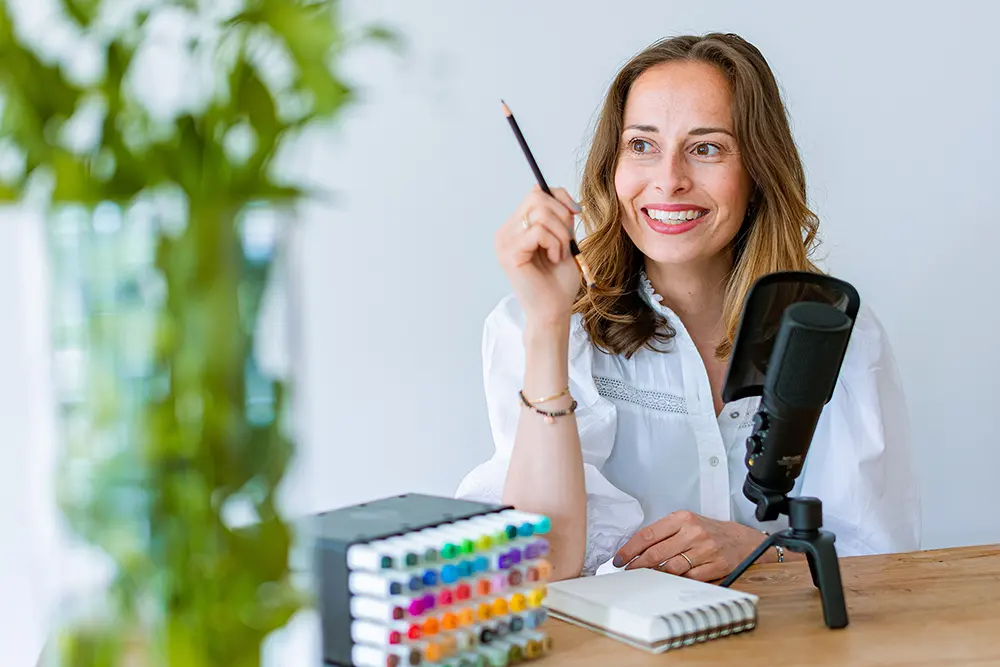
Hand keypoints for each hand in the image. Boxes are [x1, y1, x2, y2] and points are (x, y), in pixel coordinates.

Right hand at [495, 185, 582, 326]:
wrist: (554, 310)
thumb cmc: (558, 281)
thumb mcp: (563, 241)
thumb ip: (560, 218)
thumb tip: (562, 196)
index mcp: (516, 228)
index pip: (535, 193)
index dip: (559, 197)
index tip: (575, 213)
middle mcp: (505, 232)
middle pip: (537, 198)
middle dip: (562, 216)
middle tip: (566, 241)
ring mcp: (504, 242)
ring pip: (540, 214)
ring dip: (560, 235)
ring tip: (559, 255)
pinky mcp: (509, 253)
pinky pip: (538, 231)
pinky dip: (554, 244)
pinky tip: (554, 259)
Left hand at [612, 510, 768, 581]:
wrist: (742, 540)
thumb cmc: (709, 531)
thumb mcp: (687, 523)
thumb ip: (664, 533)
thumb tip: (636, 550)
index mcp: (682, 518)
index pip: (648, 534)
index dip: (630, 549)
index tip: (619, 559)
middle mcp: (693, 532)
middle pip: (656, 553)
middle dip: (637, 565)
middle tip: (627, 572)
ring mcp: (705, 549)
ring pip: (671, 568)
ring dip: (654, 576)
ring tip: (645, 578)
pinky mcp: (716, 566)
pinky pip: (689, 578)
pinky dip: (676, 582)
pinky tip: (668, 582)